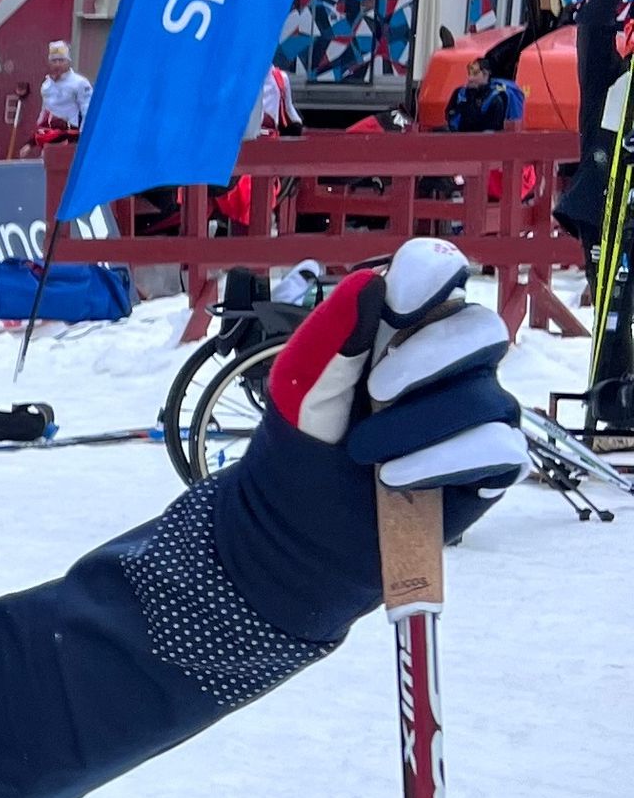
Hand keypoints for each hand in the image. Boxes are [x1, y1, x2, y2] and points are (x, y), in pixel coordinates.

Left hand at [263, 238, 524, 501]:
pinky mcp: (491, 466)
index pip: (438, 276)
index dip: (430, 276)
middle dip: (429, 356)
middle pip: (481, 330)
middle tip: (375, 389)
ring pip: (485, 396)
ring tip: (363, 453)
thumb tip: (367, 283)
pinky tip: (396, 476)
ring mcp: (477, 414)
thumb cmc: (304, 443)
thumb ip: (328, 340)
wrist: (298, 522)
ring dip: (417, 424)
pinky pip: (499, 448)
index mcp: (404, 329)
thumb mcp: (298, 390)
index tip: (398, 302)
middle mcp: (453, 364)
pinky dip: (444, 461)